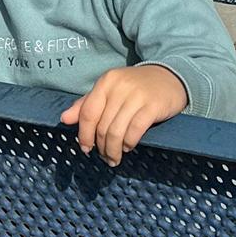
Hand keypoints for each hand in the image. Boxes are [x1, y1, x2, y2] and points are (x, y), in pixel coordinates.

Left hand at [60, 64, 187, 165]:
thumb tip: (64, 119)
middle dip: (101, 146)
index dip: (84, 134)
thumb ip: (87, 104)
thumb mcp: (110, 91)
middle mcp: (120, 86)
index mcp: (106, 82)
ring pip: (116, 131)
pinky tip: (128, 147)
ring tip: (114, 158)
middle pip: (102, 126)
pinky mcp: (153, 106)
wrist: (171, 78)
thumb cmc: (136, 87)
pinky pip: (134, 131)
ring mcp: (137, 96)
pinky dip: (128, 143)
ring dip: (113, 150)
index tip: (86, 148)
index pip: (88, 113)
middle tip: (104, 157)